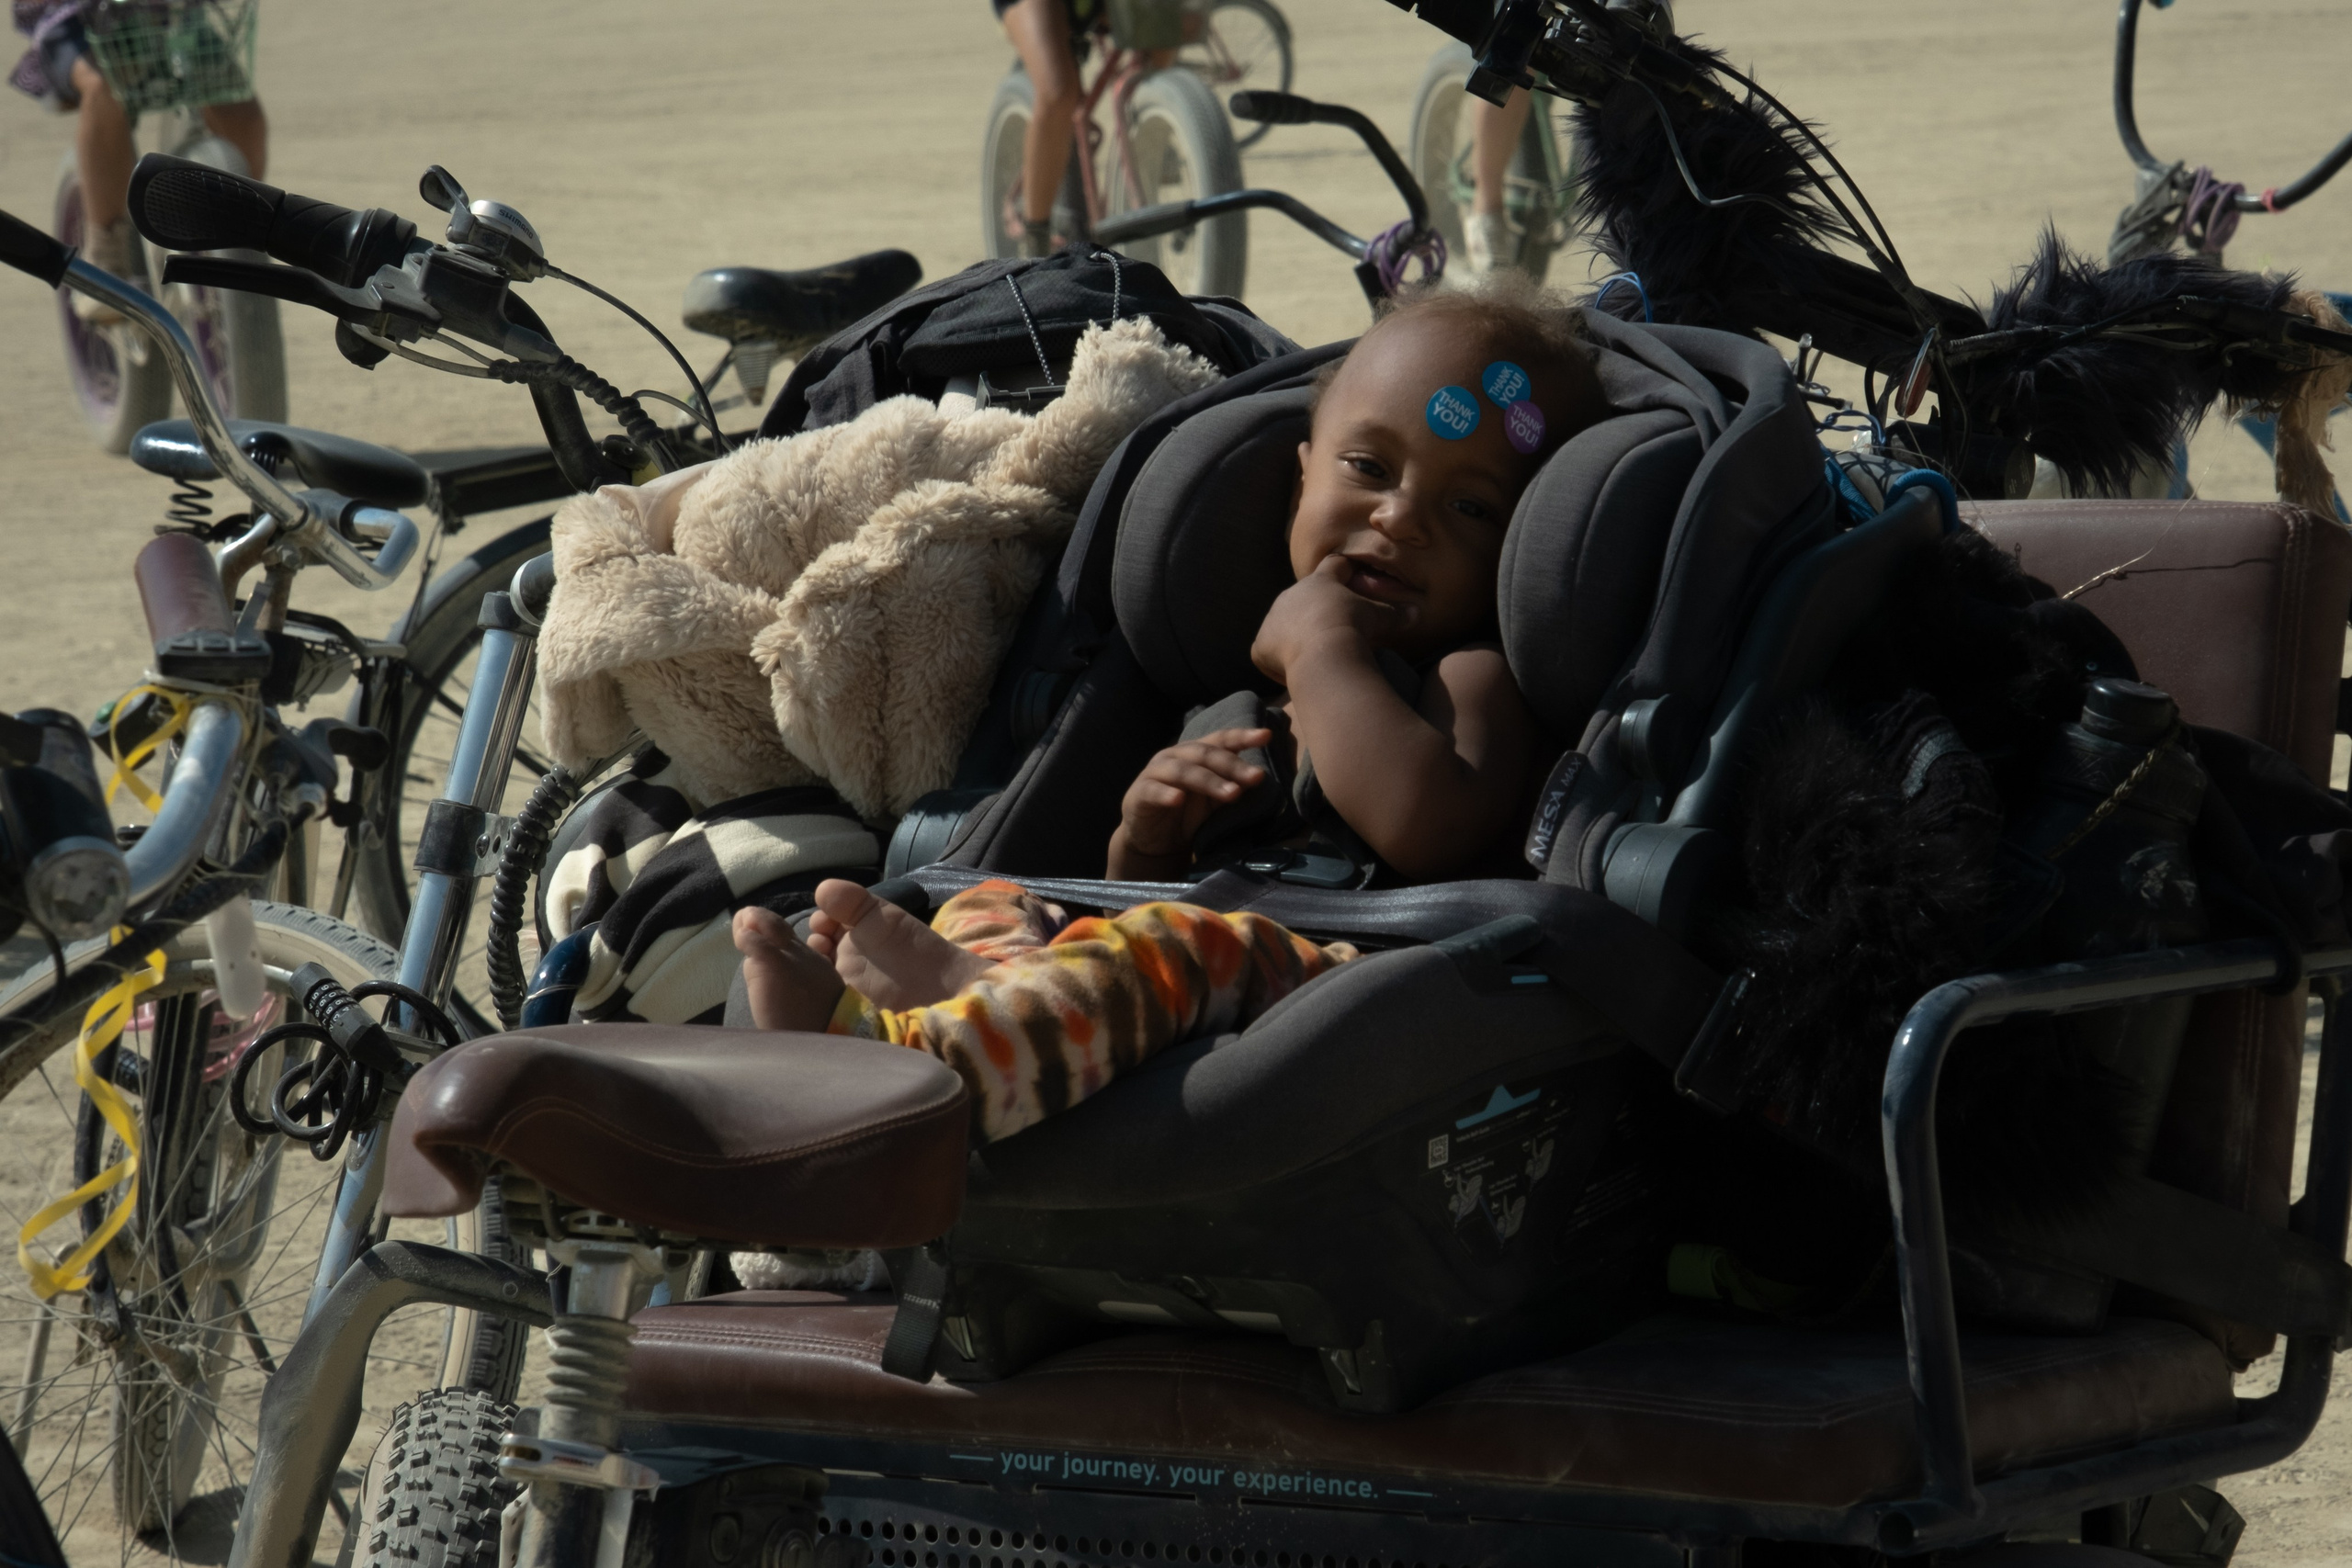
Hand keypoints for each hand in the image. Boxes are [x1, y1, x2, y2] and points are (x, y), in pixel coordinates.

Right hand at [1107, 727, 1270, 877]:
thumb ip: (1232, 785)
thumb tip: (1259, 777)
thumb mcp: (1214, 799)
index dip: (1242, 736)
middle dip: (1232, 765)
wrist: (1154, 840)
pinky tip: (1178, 799)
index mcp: (1195, 752)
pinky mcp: (1139, 794)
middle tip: (1256, 777)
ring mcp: (1155, 773)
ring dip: (1209, 781)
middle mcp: (1175, 756)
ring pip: (1183, 771)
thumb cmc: (1187, 814)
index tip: (1266, 736)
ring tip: (1232, 794)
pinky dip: (1166, 794)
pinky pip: (1153, 791)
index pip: (1221, 740)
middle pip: (1205, 754)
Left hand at [1251, 554, 1402, 685]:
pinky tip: (1293, 674)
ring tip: (1311, 655)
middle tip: (1329, 628)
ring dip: (1294, 637)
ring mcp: (1273, 620)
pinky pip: (1267, 653)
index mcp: (1321, 582)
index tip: (1350, 576)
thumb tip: (1418, 612)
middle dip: (1313, 611)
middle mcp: (1291, 596)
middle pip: (1302, 599)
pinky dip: (1278, 663)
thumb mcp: (1380, 619)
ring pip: (1282, 626)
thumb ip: (1396, 614)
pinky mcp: (1260, 646)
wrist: (1323, 651)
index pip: (1333, 567)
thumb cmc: (1353, 627)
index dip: (1343, 572)